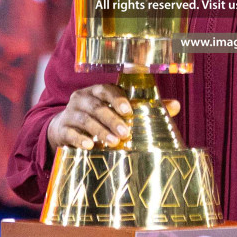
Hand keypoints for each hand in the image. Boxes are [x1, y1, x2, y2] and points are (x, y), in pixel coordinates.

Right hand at [47, 84, 179, 150]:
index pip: (107, 90)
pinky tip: (89, 146)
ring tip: (113, 142)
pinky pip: (69, 133)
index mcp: (96, 91)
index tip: (129, 111)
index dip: (117, 99)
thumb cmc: (98, 117)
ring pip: (85, 120)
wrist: (63, 128)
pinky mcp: (61, 129)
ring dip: (100, 131)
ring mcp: (70, 114)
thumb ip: (143, 108)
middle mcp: (82, 99)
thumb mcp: (117, 111)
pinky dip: (79, 139)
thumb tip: (176, 105)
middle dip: (111, 119)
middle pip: (96, 106)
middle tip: (125, 133)